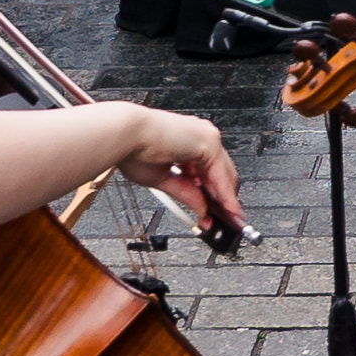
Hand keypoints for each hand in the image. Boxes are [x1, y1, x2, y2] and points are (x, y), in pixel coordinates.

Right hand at [121, 111, 244, 241]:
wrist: (126, 135)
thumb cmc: (133, 149)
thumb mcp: (163, 178)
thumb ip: (185, 193)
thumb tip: (200, 209)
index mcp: (187, 140)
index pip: (208, 170)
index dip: (214, 194)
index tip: (216, 211)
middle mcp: (200, 135)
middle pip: (221, 173)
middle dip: (223, 199)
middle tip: (226, 219)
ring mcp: (206, 137)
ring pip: (224, 175)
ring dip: (227, 200)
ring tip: (229, 220)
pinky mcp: (208, 143)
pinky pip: (221, 175)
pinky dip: (225, 195)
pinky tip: (226, 209)